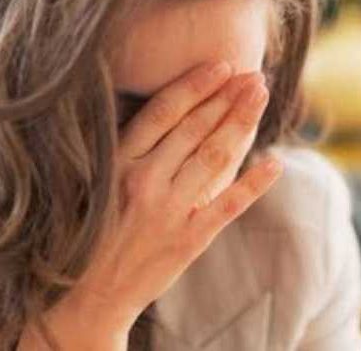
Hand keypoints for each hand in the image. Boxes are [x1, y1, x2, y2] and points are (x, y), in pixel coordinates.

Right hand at [19, 60, 281, 348]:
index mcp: (119, 162)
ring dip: (242, 123)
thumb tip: (173, 112)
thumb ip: (131, 151)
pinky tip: (275, 162)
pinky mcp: (188, 239)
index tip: (223, 65)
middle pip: (196, 128)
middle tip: (255, 76)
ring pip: (214, 156)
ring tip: (262, 97)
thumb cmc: (91, 231)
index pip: (164, 113)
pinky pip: (228, 204)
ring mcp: (169, 210)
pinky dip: (254, 183)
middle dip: (229, 97)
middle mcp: (144, 180)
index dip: (197, 85)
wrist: (85, 295)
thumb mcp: (97, 182)